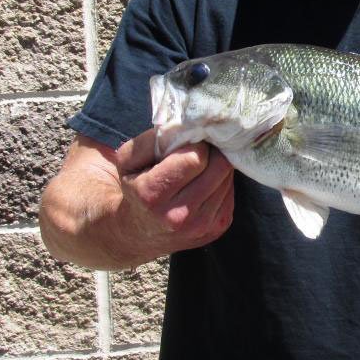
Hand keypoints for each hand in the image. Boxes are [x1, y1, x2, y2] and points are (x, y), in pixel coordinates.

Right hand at [116, 128, 234, 257]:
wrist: (139, 233)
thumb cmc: (136, 187)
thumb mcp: (128, 161)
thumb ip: (151, 140)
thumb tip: (184, 127)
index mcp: (153, 195)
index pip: (196, 158)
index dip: (195, 145)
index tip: (188, 145)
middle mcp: (179, 216)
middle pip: (219, 166)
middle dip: (211, 153)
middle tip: (200, 152)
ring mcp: (201, 225)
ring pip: (228, 177)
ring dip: (217, 167)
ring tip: (201, 169)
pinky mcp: (218, 228)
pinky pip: (232, 192)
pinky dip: (221, 183)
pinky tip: (205, 184)